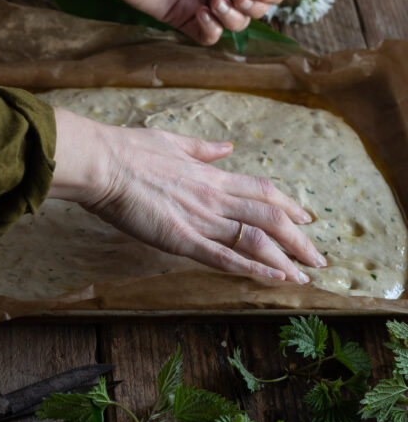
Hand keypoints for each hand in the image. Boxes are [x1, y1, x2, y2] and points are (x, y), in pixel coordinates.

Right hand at [48, 108, 326, 282]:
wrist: (104, 164)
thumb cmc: (129, 151)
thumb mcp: (172, 141)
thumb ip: (202, 149)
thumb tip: (226, 148)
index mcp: (211, 176)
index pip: (263, 191)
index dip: (289, 206)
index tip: (305, 219)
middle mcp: (214, 197)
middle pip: (271, 218)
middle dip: (299, 240)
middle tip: (316, 259)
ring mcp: (200, 219)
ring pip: (255, 240)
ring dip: (285, 259)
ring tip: (303, 277)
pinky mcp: (181, 240)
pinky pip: (224, 257)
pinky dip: (253, 269)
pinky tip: (275, 279)